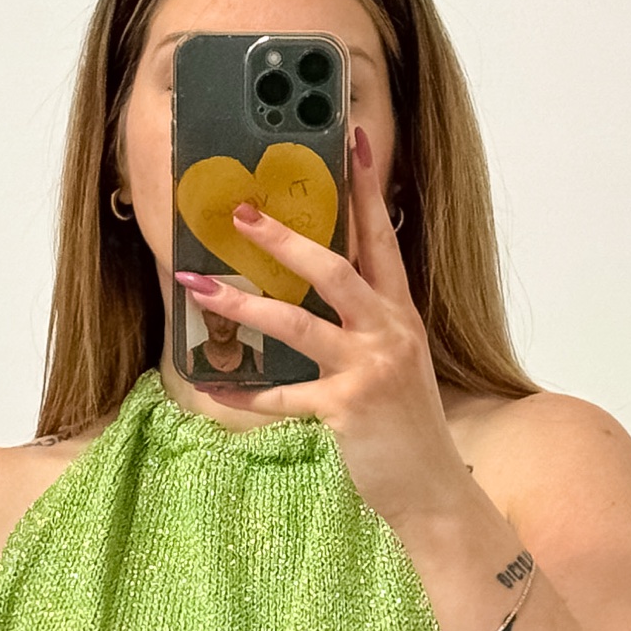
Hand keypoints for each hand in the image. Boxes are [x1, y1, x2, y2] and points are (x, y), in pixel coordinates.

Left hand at [176, 124, 479, 533]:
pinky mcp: (346, 408)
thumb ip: (365, 326)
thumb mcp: (395, 364)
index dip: (366, 189)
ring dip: (243, 303)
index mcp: (400, 314)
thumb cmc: (406, 427)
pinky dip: (245, 392)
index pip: (383, 238)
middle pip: (335, 267)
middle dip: (285, 237)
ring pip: (299, 322)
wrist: (432, 489)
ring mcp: (369, 368)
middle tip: (240, 213)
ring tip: (198, 288)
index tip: (353, 141)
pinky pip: (283, 395)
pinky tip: (215, 389)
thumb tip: (318, 295)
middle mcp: (389, 331)